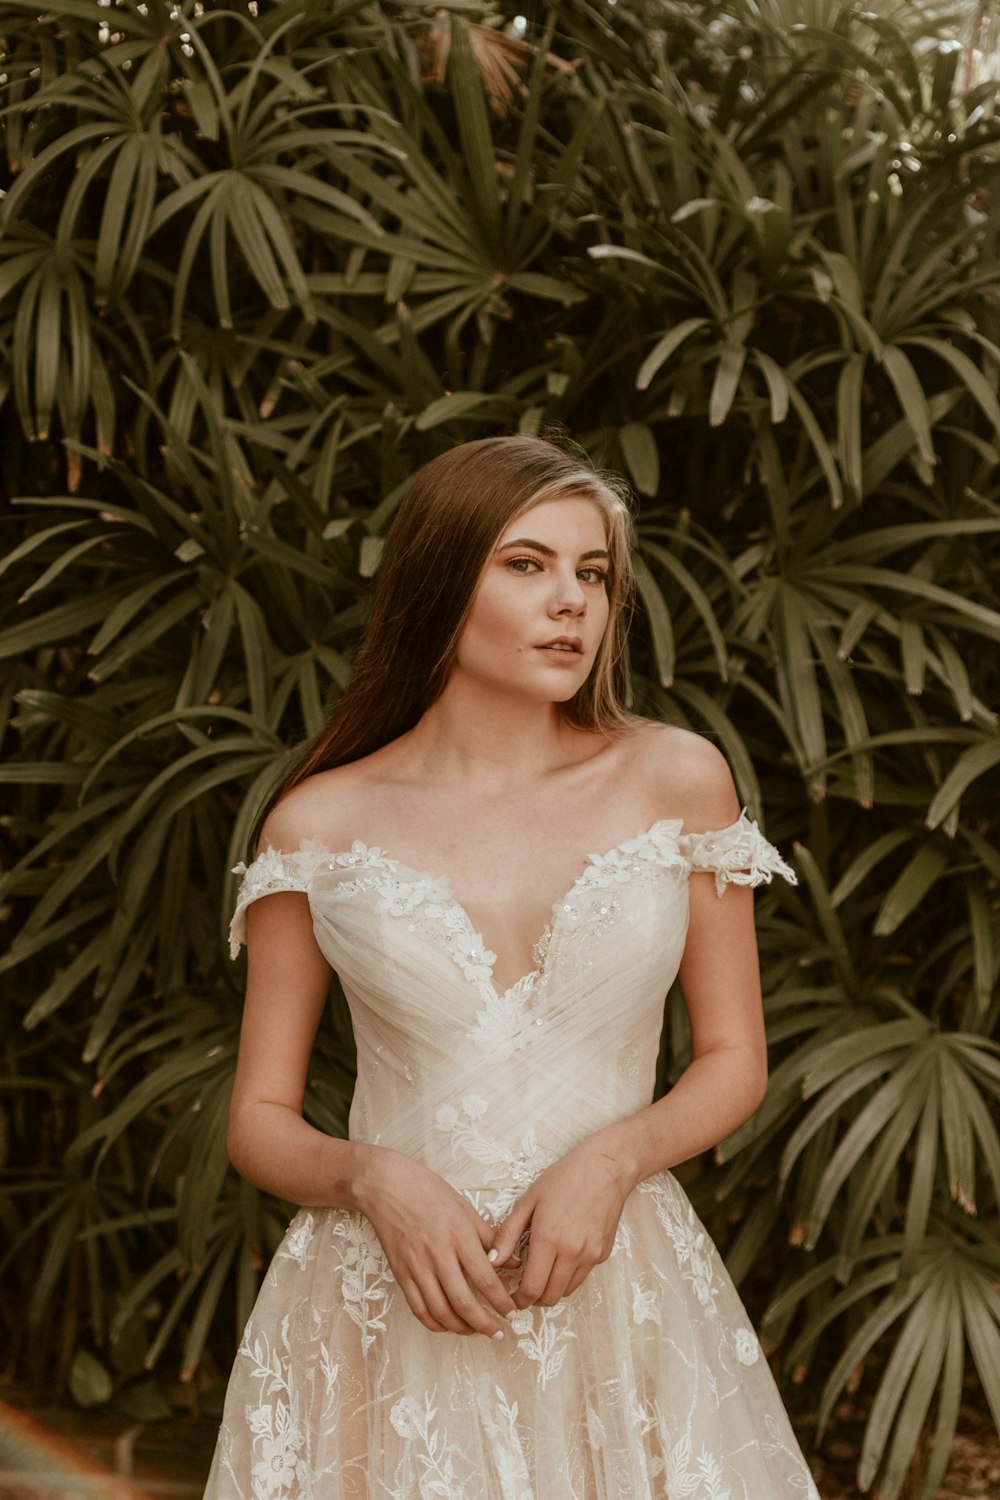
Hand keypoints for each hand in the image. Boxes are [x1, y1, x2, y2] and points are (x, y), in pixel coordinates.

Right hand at [354, 1148, 516, 1336]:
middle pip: (464, 1302)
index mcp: (458, 1236)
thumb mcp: (465, 1207)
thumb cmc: (428, 1191)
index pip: (485, 1279)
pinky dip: (435, 1324)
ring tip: (476, 1331)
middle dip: (485, 1324)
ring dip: (461, 1328)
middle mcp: (438, 1255)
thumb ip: (490, 1237)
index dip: (501, 1301)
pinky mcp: (401, 1274)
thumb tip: (514, 1262)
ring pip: (441, 1311)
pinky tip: (448, 1326)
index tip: (512, 1312)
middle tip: (498, 1332)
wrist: (386, 1187)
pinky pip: (419, 1308)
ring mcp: (417, 1267)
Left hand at [488, 1138, 633, 1309]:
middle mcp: (572, 1252)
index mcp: (549, 1238)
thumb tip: (492, 1261)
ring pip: (566, 1291)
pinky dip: (568, 1276)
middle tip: (523, 1289)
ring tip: (541, 1273)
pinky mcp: (602, 1254)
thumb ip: (507, 1234)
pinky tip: (561, 1257)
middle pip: (550, 1297)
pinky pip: (581, 1276)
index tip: (511, 1298)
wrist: (605, 1168)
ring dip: (551, 1289)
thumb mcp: (528, 1201)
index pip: (532, 1288)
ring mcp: (590, 1255)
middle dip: (534, 1299)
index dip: (518, 1300)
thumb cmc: (563, 1179)